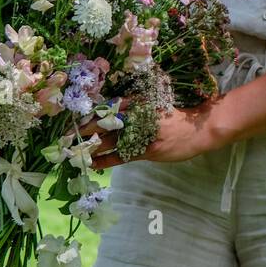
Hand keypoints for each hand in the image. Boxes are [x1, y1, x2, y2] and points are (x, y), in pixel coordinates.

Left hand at [77, 95, 223, 169]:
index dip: (91, 114)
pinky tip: (94, 163)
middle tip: (66, 136)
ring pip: (110, 140)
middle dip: (85, 130)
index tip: (75, 119)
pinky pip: (122, 156)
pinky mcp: (147, 150)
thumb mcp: (156, 106)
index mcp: (139, 103)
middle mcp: (138, 116)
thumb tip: (114, 110)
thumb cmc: (176, 118)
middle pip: (105, 123)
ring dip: (91, 146)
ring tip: (74, 151)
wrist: (199, 129)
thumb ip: (137, 108)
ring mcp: (142, 133)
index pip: (109, 107)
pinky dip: (106, 160)